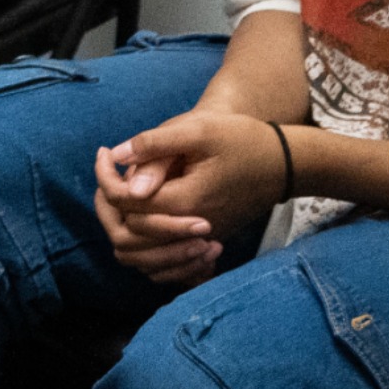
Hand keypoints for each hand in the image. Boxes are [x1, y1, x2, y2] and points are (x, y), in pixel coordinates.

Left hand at [92, 108, 289, 288]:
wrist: (285, 162)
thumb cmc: (243, 140)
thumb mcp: (199, 131)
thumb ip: (156, 145)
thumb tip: (118, 157)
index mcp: (185, 200)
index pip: (125, 203)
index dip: (106, 178)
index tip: (103, 153)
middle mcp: (191, 229)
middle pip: (129, 233)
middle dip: (110, 203)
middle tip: (107, 171)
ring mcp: (201, 238)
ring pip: (145, 252)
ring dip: (126, 224)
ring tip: (118, 189)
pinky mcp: (208, 239)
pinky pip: (166, 257)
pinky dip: (147, 242)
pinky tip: (140, 209)